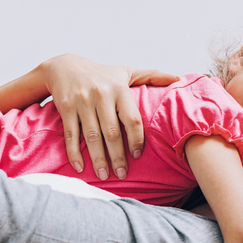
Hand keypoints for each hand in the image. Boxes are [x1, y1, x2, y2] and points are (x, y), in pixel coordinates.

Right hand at [42, 54, 177, 179]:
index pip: (132, 119)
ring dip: (98, 159)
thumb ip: (152, 75)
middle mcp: (101, 95)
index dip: (136, 139)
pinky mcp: (66, 108)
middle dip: (118, 156)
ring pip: (92, 136)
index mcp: (119, 89)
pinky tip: (79, 167)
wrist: (64, 66)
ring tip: (104, 176)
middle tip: (122, 174)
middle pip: (112, 132)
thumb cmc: (100, 74)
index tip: (137, 155)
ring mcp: (82, 102)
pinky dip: (74, 153)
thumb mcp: (126, 71)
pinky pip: (71, 135)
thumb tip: (178, 78)